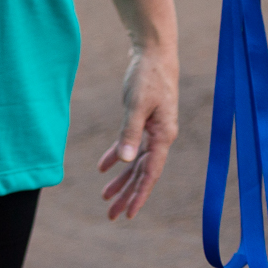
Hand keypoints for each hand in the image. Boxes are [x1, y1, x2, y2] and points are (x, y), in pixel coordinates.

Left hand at [97, 42, 177, 218]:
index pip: (150, 173)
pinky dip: (117, 156)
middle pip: (143, 173)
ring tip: (105, 197)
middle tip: (112, 215)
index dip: (139, 195)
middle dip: (128, 194)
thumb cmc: (147, 76)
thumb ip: (130, 133)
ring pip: (136, 162)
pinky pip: (130, 145)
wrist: (154, 52)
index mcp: (163, 136)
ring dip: (122, 180)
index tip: (129, 214)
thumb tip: (126, 162)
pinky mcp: (143, 121)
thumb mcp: (137, 105)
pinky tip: (103, 168)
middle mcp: (161, 137)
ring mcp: (153, 130)